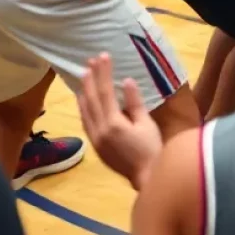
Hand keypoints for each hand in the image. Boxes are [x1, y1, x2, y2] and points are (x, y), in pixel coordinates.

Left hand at [78, 53, 161, 190]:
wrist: (146, 177)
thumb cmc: (151, 148)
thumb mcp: (146, 123)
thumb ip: (134, 102)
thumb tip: (126, 81)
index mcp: (113, 123)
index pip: (105, 92)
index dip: (103, 73)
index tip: (103, 57)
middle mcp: (100, 130)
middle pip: (92, 100)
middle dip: (91, 79)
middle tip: (89, 61)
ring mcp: (96, 139)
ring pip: (85, 111)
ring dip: (84, 92)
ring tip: (83, 76)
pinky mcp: (96, 146)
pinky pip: (85, 122)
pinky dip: (83, 108)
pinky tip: (83, 101)